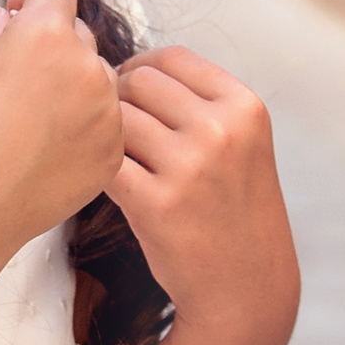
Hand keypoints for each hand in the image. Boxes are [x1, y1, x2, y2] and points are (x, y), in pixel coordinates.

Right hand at [0, 0, 121, 270]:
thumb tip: (8, 21)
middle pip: (80, 37)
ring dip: (73, 87)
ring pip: (97, 82)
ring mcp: (105, 115)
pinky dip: (84, 127)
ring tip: (33, 118)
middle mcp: (86, 69)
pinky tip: (46, 148)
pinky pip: (105, 124)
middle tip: (20, 76)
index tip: (20, 16)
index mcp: (44, 35)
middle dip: (54, 45)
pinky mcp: (110, 154)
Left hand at [109, 48, 297, 339]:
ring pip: (116, 119)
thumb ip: (199, 103)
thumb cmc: (233, 211)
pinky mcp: (157, 204)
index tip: (129, 90)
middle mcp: (221, 131)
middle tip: (117, 129)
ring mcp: (189, 167)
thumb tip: (127, 69)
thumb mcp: (242, 144)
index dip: (140, 68)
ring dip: (107, 134)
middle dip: (119, 100)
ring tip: (115, 157)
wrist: (246, 286)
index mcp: (245, 107)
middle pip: (138, 82)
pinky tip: (109, 181)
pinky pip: (105, 162)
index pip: (172, 57)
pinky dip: (98, 167)